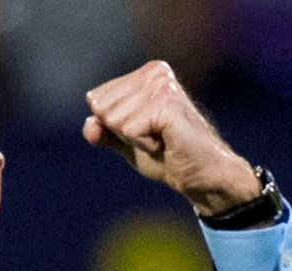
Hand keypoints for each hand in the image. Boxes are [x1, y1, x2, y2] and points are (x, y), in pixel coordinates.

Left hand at [83, 61, 258, 216]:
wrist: (201, 176)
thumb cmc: (167, 156)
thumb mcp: (126, 142)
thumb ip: (104, 131)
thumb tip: (90, 124)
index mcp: (145, 74)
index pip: (96, 99)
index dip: (114, 127)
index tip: (145, 131)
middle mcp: (154, 73)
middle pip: (101, 108)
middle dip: (122, 132)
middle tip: (154, 137)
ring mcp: (162, 87)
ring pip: (114, 120)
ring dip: (135, 140)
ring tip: (162, 139)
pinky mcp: (166, 105)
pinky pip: (129, 130)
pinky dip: (143, 145)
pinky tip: (166, 143)